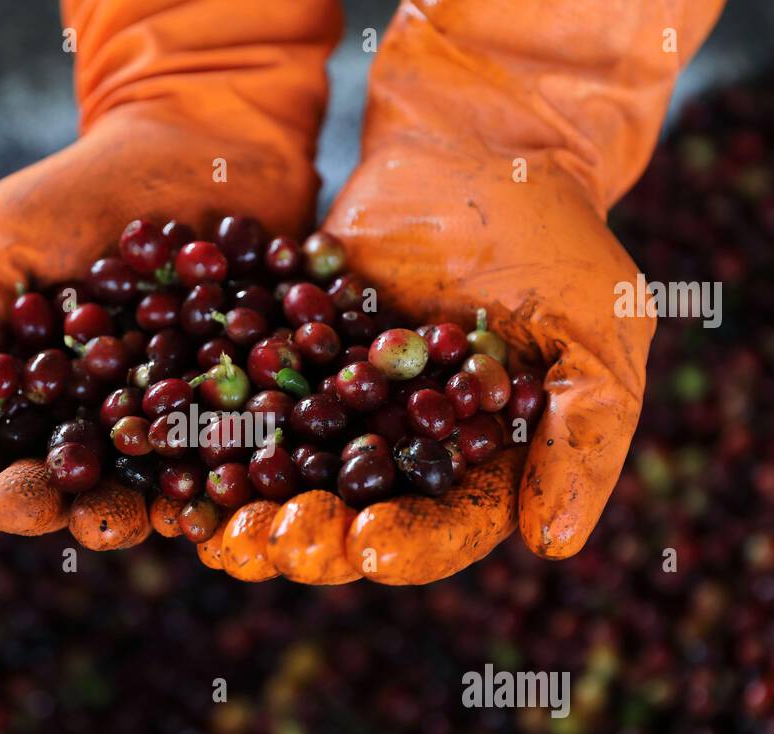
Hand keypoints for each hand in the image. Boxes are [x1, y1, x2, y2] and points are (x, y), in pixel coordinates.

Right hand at [0, 0, 339, 540]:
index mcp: (28, 393)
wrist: (199, 139)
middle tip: (23, 508)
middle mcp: (94, 421)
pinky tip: (199, 499)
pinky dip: (214, 482)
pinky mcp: (235, 411)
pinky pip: (224, 458)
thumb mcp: (3, 243)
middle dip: (39, 504)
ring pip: (140, 486)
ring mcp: (167, 422)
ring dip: (120, 511)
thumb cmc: (81, 189)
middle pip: (61, 484)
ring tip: (106, 520)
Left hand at [200, 0, 724, 583]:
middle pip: (353, 521)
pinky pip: (244, 410)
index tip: (371, 547)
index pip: (446, 526)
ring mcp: (337, 414)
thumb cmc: (552, 238)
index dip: (410, 546)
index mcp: (477, 466)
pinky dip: (211, 436)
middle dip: (310, 541)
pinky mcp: (283, 367)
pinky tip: (178, 458)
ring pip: (289, 481)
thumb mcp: (595, 331)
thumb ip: (584, 434)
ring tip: (219, 529)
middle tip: (271, 544)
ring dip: (249, 512)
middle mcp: (400, 454)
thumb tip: (555, 545)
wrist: (470, 146)